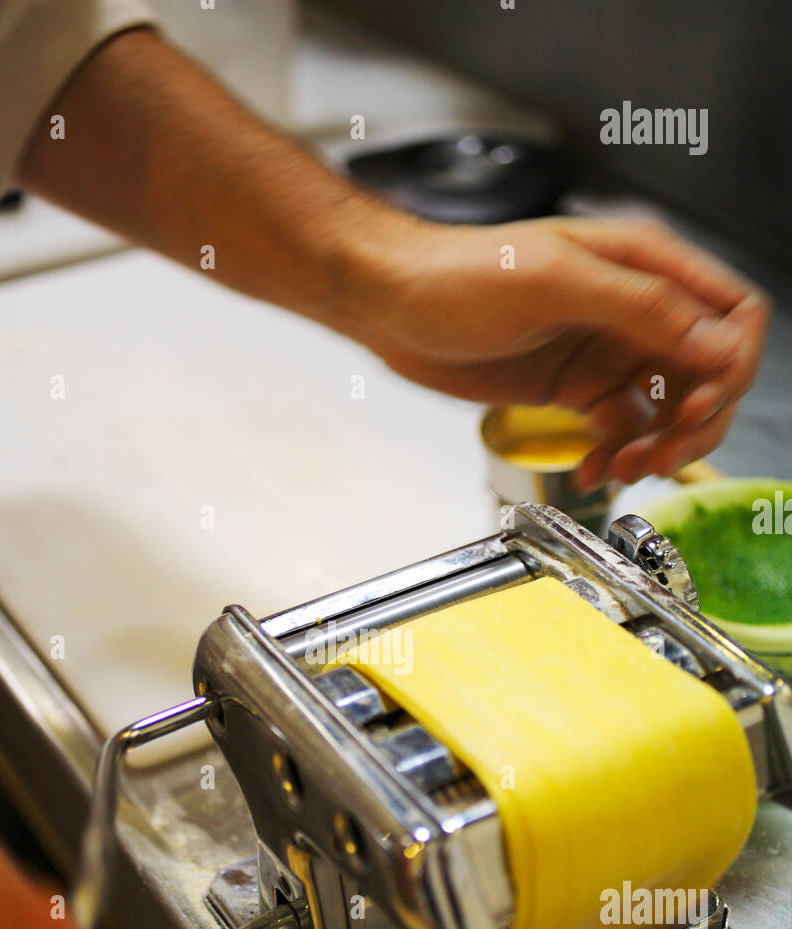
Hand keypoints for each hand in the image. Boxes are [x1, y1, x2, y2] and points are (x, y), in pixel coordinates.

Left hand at [346, 214, 769, 488]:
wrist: (391, 302)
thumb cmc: (456, 273)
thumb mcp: (553, 282)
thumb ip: (641, 309)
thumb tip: (716, 344)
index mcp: (643, 264)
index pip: (730, 315)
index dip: (729, 368)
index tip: (697, 408)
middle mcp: (635, 308)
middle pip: (709, 372)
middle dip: (696, 422)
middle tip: (660, 457)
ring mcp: (608, 350)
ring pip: (669, 409)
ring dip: (657, 447)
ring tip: (623, 469)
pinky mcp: (577, 386)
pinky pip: (622, 429)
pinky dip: (615, 456)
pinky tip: (591, 470)